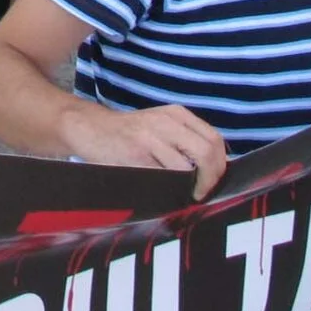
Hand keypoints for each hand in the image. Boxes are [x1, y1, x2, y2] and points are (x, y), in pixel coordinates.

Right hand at [65, 101, 229, 196]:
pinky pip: (162, 178)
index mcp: (176, 114)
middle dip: (210, 179)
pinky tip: (165, 193)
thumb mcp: (160, 124)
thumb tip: (213, 169)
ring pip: (186, 169)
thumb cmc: (130, 132)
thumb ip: (185, 139)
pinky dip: (169, 190)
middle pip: (206, 153)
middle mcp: (165, 123)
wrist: (90, 128)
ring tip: (184, 195)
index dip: (219, 165)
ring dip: (189, 187)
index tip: (213, 180)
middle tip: (203, 193)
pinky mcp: (135, 156)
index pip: (214, 140)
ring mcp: (150, 139)